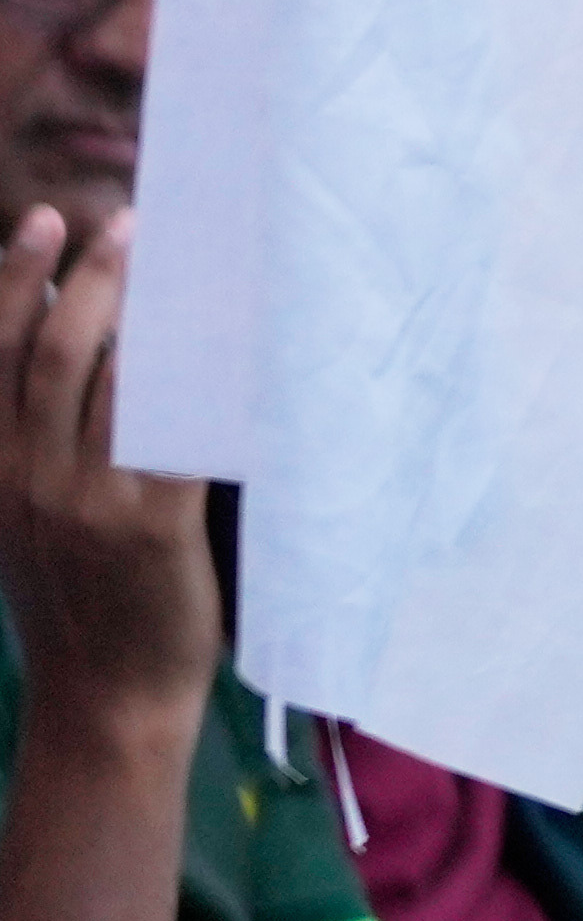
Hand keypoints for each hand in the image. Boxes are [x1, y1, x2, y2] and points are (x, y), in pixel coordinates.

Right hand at [0, 214, 217, 732]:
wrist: (106, 698)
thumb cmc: (79, 598)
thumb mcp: (23, 518)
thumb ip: (31, 442)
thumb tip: (60, 344)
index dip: (12, 283)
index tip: (41, 224)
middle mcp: (28, 477)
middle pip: (49, 352)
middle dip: (86, 278)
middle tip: (124, 222)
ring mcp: (87, 499)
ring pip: (110, 381)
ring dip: (143, 312)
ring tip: (174, 259)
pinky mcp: (151, 523)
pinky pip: (173, 431)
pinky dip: (195, 378)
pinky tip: (223, 339)